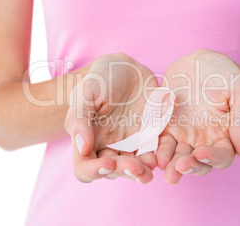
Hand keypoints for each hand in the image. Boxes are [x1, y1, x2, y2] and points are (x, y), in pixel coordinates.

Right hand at [64, 53, 157, 183]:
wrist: (126, 68)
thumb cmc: (100, 78)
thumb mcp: (85, 92)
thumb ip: (79, 118)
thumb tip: (83, 148)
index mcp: (87, 140)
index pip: (84, 168)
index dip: (93, 172)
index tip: (107, 163)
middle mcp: (108, 147)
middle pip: (112, 171)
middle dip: (123, 172)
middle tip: (134, 167)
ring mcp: (130, 144)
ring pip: (134, 168)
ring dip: (141, 173)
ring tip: (149, 169)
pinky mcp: (149, 137)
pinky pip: (153, 153)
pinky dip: (156, 158)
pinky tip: (160, 157)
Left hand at [156, 49, 239, 183]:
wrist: (199, 61)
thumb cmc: (225, 74)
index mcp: (225, 135)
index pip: (222, 156)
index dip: (213, 158)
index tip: (201, 153)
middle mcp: (203, 140)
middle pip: (197, 163)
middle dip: (189, 167)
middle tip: (179, 167)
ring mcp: (182, 135)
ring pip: (176, 157)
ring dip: (170, 164)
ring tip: (163, 166)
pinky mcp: (165, 126)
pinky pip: (159, 141)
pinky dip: (154, 149)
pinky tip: (149, 152)